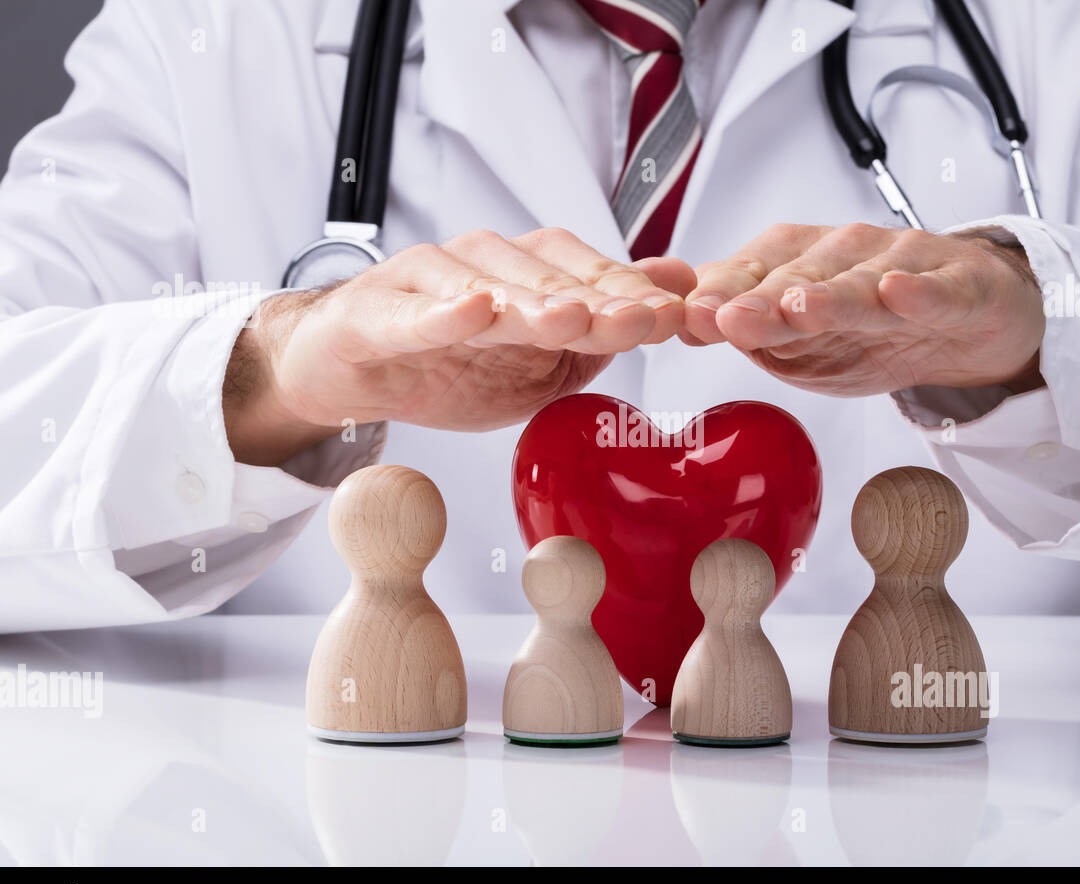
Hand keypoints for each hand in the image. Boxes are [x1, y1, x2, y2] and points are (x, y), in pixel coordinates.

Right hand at [224, 228, 694, 465]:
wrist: (350, 372)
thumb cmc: (447, 364)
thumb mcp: (541, 365)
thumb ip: (603, 330)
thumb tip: (677, 289)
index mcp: (529, 274)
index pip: (591, 277)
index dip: (633, 295)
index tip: (679, 316)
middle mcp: (484, 264)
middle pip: (549, 280)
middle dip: (600, 299)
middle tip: (645, 318)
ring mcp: (429, 282)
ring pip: (490, 291)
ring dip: (535, 303)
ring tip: (574, 317)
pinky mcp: (377, 311)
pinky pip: (415, 313)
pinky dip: (444, 313)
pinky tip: (473, 310)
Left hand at [681, 223, 1045, 396]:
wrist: (968, 318)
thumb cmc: (873, 326)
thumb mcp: (800, 339)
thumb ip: (745, 329)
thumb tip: (680, 319)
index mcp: (797, 263)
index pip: (750, 275)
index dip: (719, 294)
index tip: (688, 315)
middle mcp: (844, 255)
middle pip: (798, 278)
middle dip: (761, 297)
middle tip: (729, 317)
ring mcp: (902, 265)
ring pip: (860, 284)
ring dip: (830, 295)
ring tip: (803, 307)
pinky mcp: (957, 284)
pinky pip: (936, 290)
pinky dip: (918, 293)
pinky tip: (900, 293)